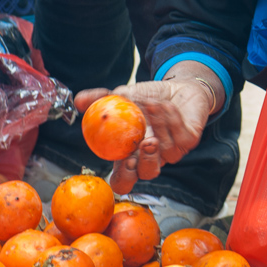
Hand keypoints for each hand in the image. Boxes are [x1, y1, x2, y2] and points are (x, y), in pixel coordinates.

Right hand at [75, 74, 219, 193]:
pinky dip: (170, 117)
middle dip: (145, 163)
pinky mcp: (188, 141)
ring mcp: (171, 151)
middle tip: (144, 144)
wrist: (177, 86)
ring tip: (150, 104)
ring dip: (156, 123)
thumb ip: (100, 99)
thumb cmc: (146, 97)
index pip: (124, 180)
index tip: (124, 162)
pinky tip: (165, 105)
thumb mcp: (121, 96)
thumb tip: (78, 101)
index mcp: (130, 155)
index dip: (123, 177)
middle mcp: (151, 158)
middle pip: (148, 175)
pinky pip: (179, 134)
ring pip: (165, 149)